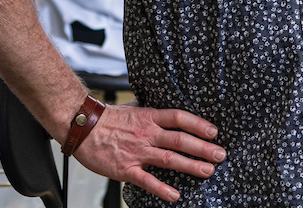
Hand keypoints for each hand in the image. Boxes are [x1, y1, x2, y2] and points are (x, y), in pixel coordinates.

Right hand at [74, 102, 226, 202]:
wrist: (82, 127)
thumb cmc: (107, 119)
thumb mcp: (133, 107)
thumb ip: (151, 111)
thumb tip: (167, 111)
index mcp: (149, 117)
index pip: (178, 118)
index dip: (198, 124)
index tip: (214, 132)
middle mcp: (146, 134)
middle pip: (180, 139)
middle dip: (203, 148)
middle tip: (220, 154)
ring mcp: (137, 152)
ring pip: (169, 159)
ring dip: (190, 165)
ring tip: (208, 171)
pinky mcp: (126, 169)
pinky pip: (147, 180)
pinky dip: (162, 188)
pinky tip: (175, 195)